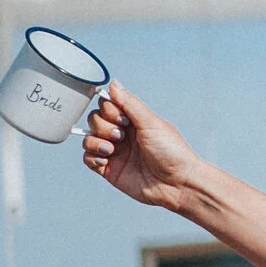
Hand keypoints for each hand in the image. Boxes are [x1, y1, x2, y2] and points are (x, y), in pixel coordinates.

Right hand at [81, 82, 200, 210]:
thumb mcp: (151, 123)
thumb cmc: (172, 152)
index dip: (109, 110)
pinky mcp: (109, 169)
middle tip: (121, 135)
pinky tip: (107, 160)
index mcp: (134, 121)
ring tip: (112, 150)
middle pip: (94, 120)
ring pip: (88, 138)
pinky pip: (88, 158)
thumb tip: (114, 83)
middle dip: (103, 126)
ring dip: (96, 141)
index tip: (123, 119)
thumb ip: (130, 103)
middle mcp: (123, 134)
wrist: (178, 183)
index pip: (107, 105)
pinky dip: (93, 157)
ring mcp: (115, 152)